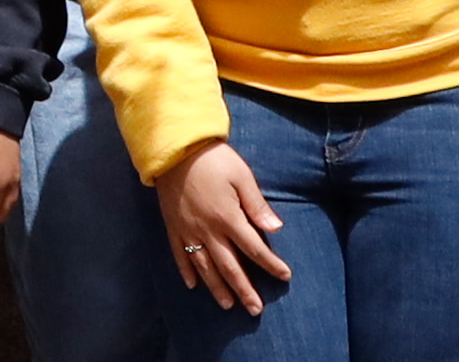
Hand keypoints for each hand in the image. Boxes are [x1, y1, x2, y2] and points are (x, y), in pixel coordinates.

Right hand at [159, 138, 288, 314]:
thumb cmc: (213, 159)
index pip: (254, 248)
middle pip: (229, 266)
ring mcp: (188, 230)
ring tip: (227, 305)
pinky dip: (186, 271)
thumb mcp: (241, 175)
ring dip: (217, 288)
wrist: (174, 148)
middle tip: (255, 310)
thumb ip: (257, 205)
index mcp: (228, 217)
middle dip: (244, 289)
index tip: (285, 276)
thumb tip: (276, 229)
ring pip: (204, 266)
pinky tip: (192, 285)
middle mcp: (208, 230)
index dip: (271, 264)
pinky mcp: (173, 225)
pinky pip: (179, 254)